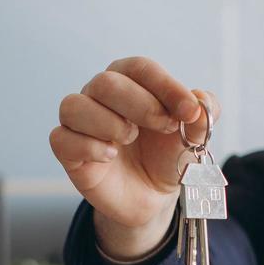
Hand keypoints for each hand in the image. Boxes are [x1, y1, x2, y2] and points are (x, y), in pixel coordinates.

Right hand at [50, 56, 219, 258]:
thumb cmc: (167, 156)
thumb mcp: (193, 138)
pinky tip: (111, 155)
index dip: (165, 86)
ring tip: (130, 138)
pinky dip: (88, 146)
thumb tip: (202, 100)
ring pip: (74, 106)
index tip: (189, 110)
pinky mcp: (68, 151)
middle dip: (140, 104)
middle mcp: (99, 96)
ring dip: (108, 123)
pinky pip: (61, 138)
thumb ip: (202, 116)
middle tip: (165, 126)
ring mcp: (80, 123)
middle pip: (105, 82)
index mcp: (130, 82)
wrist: (152, 196)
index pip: (139, 68)